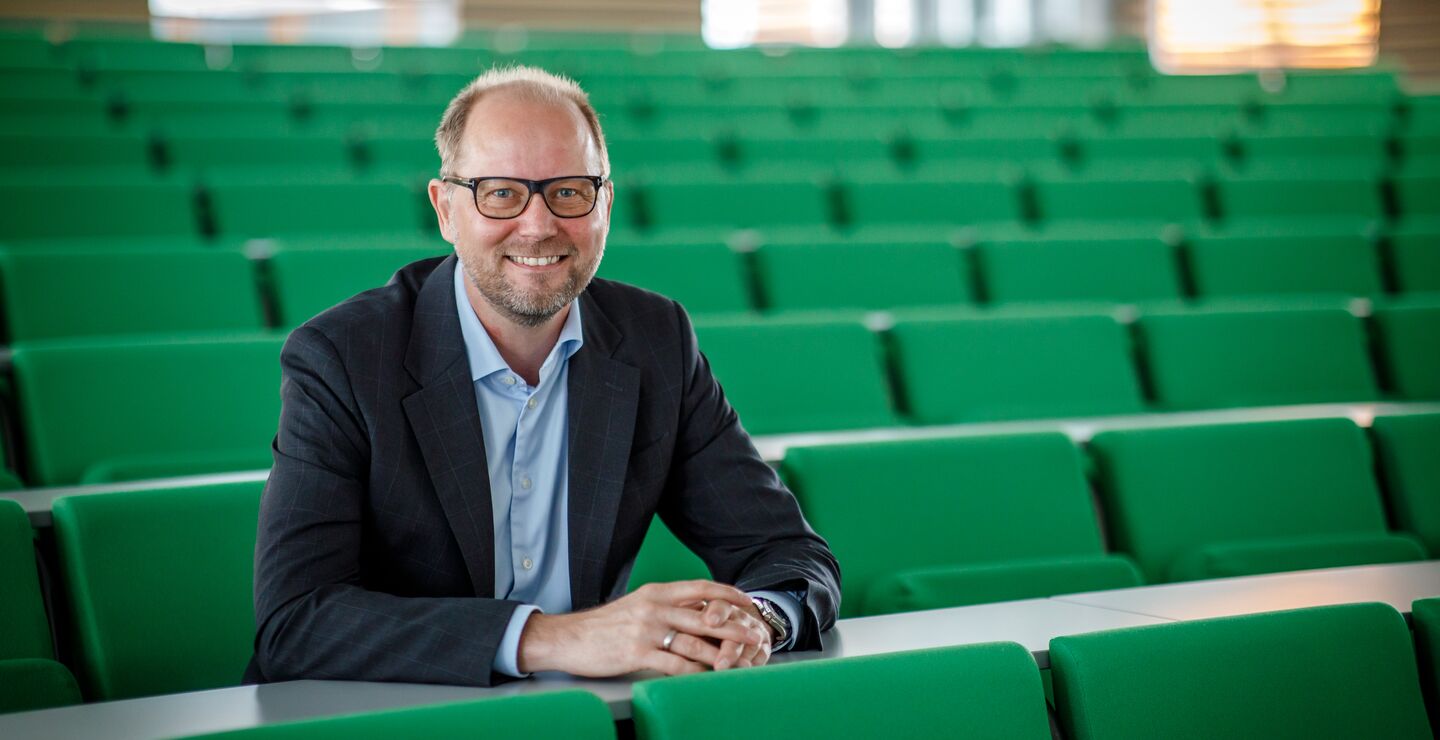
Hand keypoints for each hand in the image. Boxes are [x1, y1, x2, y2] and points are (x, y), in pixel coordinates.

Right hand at [515, 580, 768, 676]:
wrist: (568, 638)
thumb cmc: (604, 625)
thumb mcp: (637, 605)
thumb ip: (665, 606)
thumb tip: (696, 609)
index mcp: (657, 593)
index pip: (700, 588)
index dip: (728, 594)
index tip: (749, 602)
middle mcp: (655, 607)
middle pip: (704, 615)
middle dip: (734, 626)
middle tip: (756, 634)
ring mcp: (646, 630)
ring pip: (694, 641)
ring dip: (720, 653)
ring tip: (739, 661)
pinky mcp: (637, 653)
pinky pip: (674, 663)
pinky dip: (694, 671)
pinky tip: (708, 677)